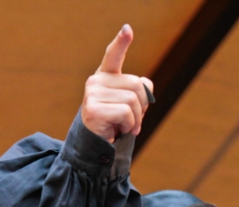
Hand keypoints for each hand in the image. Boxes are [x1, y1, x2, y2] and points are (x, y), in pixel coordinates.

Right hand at [82, 24, 153, 141]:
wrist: (97, 145)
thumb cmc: (115, 123)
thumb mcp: (130, 104)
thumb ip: (141, 90)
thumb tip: (146, 86)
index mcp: (105, 76)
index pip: (113, 56)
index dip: (121, 43)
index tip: (127, 30)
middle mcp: (96, 81)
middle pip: (137, 85)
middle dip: (142, 105)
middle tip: (133, 119)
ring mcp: (92, 93)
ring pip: (133, 100)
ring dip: (136, 118)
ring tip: (126, 126)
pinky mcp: (93, 108)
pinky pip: (126, 113)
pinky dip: (129, 124)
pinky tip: (118, 129)